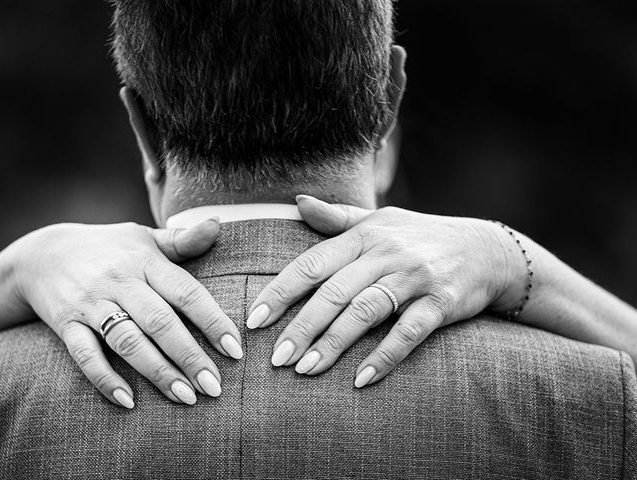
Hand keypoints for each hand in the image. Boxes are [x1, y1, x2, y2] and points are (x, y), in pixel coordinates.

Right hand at [10, 220, 241, 407]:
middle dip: (189, 356)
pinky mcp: (66, 324)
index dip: (213, 321)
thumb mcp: (145, 237)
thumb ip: (183, 239)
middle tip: (214, 387)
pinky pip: (84, 354)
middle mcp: (120, 282)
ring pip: (127, 342)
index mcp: (146, 261)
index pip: (186, 292)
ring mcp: (91, 304)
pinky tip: (127, 401)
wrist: (43, 253)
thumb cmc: (109, 247)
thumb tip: (218, 224)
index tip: (235, 349)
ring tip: (185, 397)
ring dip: (157, 372)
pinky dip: (104, 378)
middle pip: (160, 322)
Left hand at [248, 196, 520, 387]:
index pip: (312, 263)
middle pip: (334, 292)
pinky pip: (409, 332)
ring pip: (365, 312)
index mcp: (364, 235)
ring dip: (333, 344)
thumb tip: (297, 201)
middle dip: (301, 327)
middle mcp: (386, 254)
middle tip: (275, 360)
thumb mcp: (379, 220)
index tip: (254, 321)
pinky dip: (385, 357)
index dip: (280, 292)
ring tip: (304, 371)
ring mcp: (414, 278)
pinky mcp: (441, 303)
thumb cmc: (420, 236)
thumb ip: (336, 216)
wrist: (485, 249)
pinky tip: (361, 380)